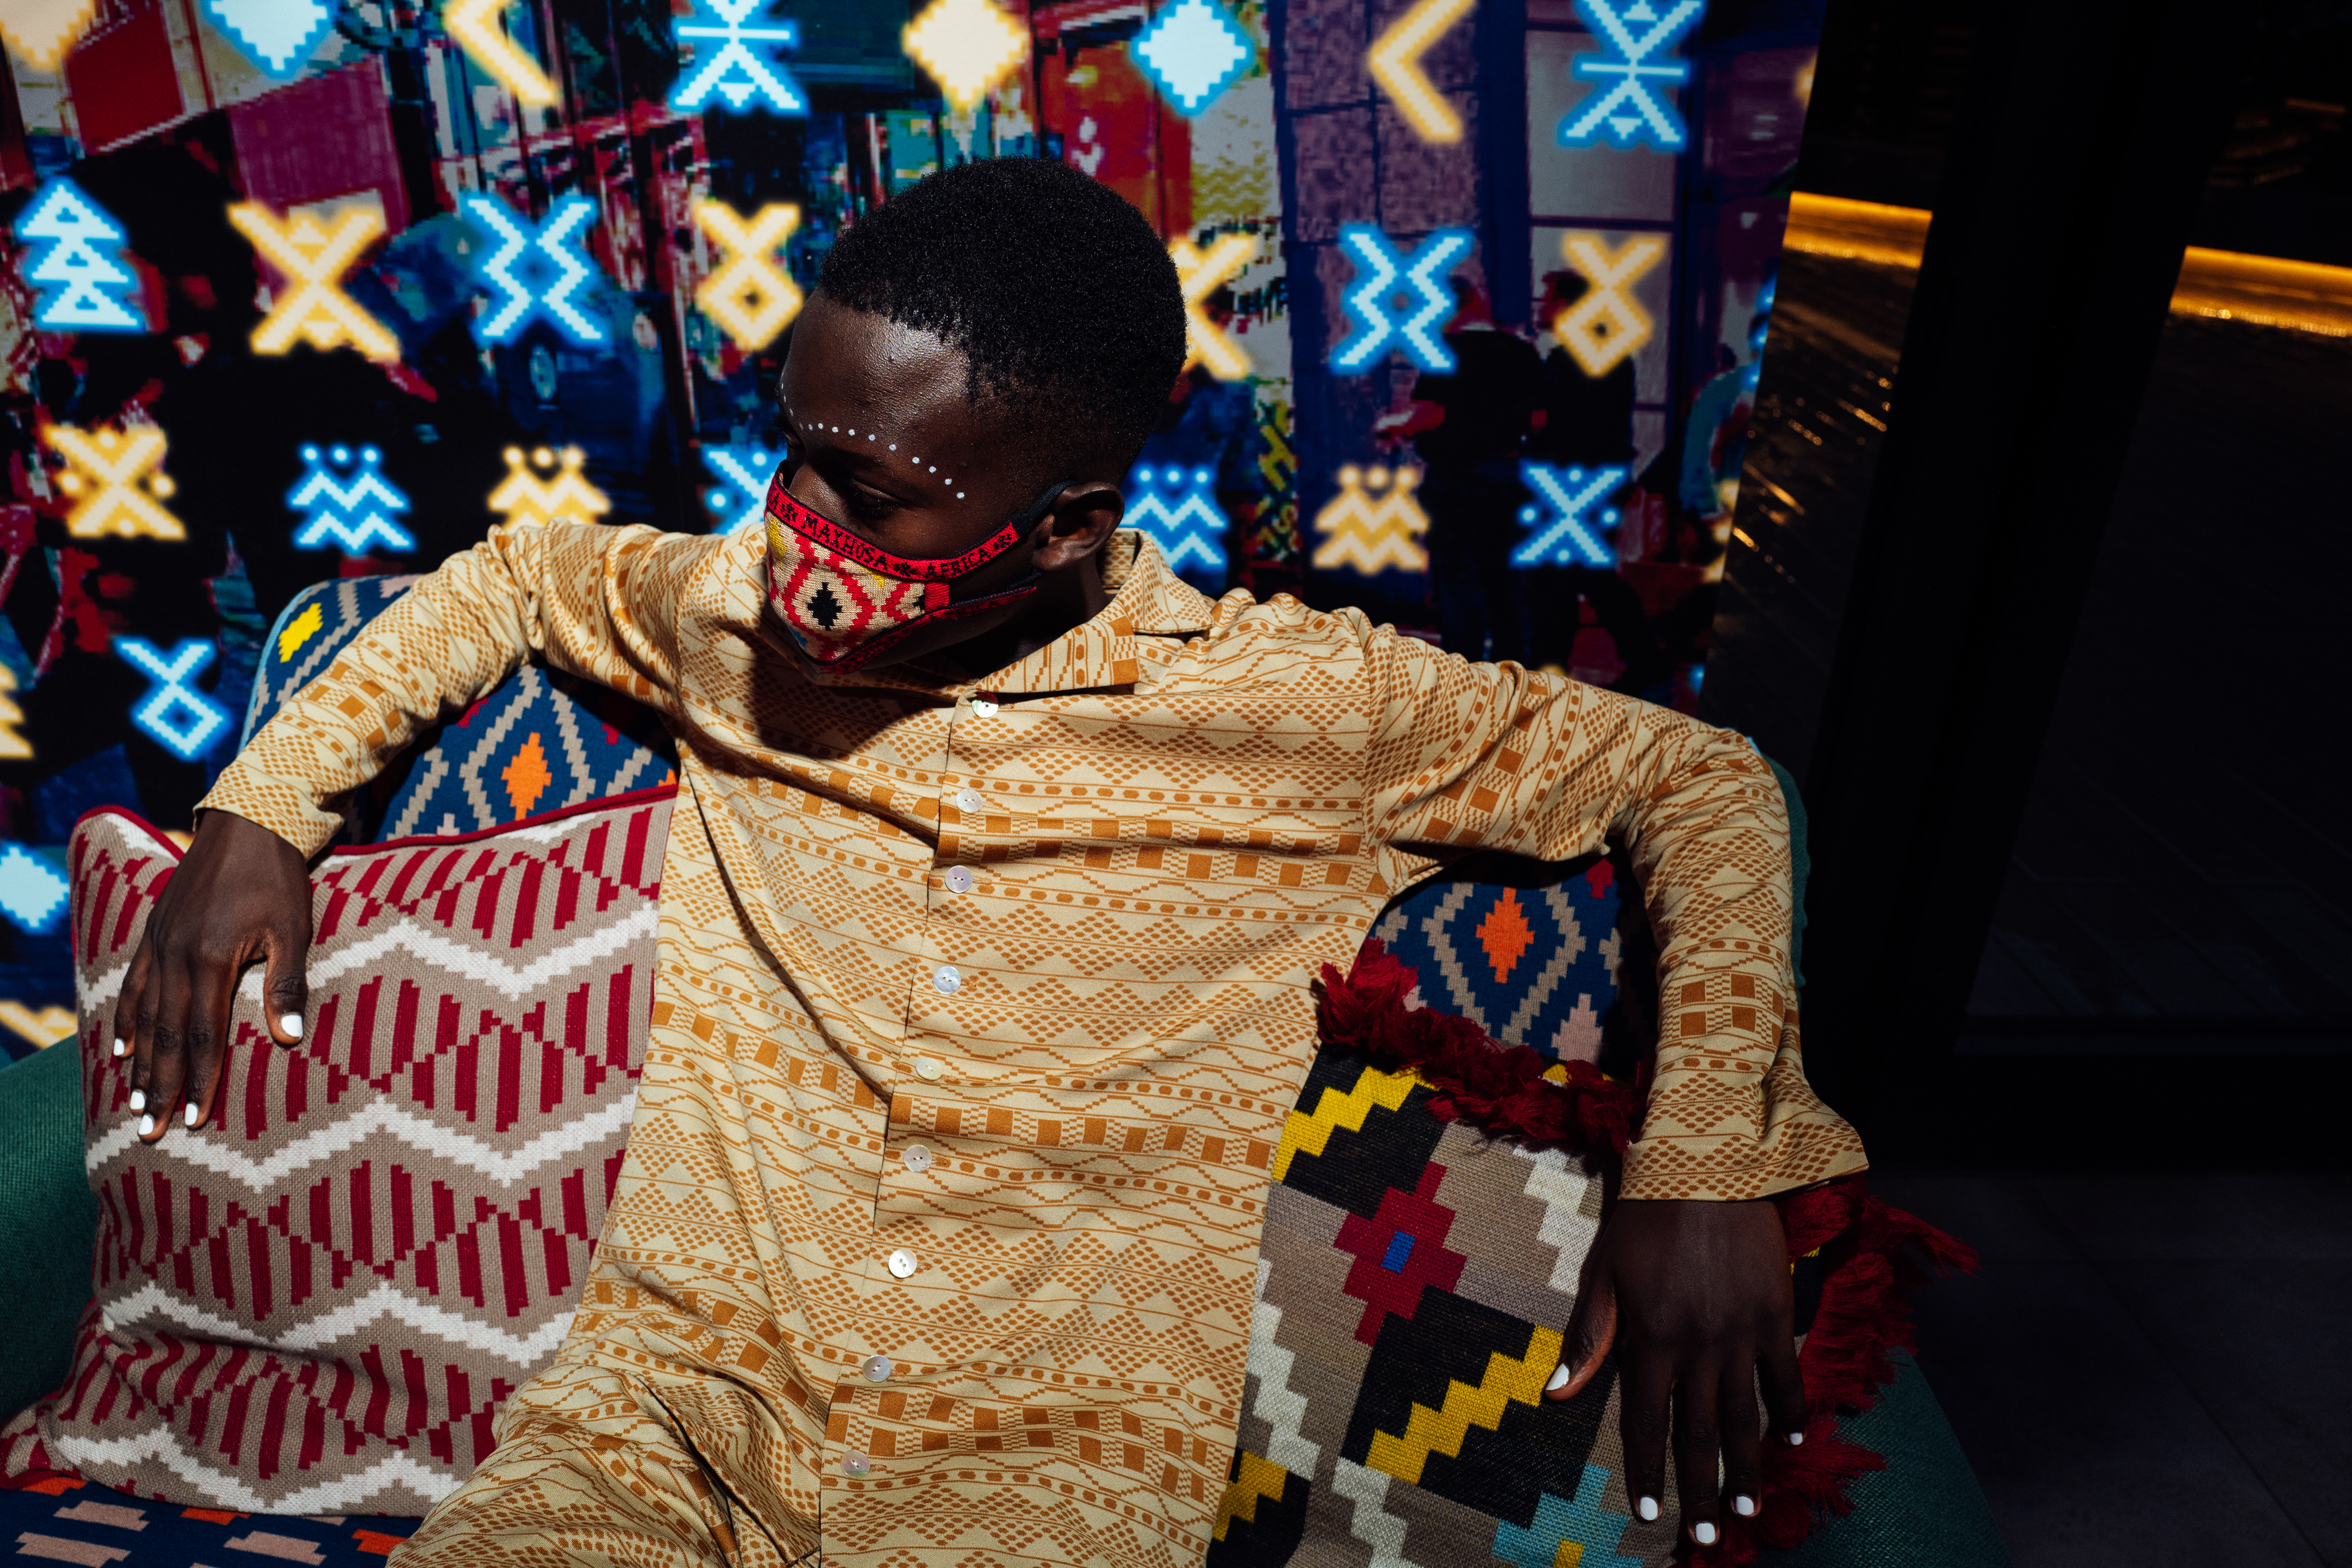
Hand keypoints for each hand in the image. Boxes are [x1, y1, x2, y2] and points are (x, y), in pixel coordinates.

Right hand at [112, 809, 312, 1139]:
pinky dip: (127, 1019)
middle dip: (159, 1086)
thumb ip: (286, 984)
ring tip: (134, 1103)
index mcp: (212, 959)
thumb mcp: (293, 929)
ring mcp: (159, 943)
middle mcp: (176, 956)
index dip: (197, 1080)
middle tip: (152, 1130)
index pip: (201, 1035)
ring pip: (144, 1015)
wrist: (249, 822)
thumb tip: (289, 1038)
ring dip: (140, 1063)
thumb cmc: (279, 877)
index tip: (192, 1119)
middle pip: (165, 1035)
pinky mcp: (154, 931)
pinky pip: (134, 984)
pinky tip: (122, 1048)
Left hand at [1544, 1198, 1805, 1547]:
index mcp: (1650, 1336)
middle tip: (1707, 1536)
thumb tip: (1557, 1396)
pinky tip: (1790, 1441)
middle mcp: (1697, 1343)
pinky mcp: (1775, 1312)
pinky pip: (1786, 1374)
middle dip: (1700, 1489)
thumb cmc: (1644, 1217)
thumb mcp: (1604, 1273)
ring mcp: (1740, 1331)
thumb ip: (1588, 1339)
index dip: (1648, 1469)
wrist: (1705, 1164)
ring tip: (1746, 1509)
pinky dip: (1790, 1411)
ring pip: (1743, 1415)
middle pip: (1698, 1433)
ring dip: (1745, 1468)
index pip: (1647, 1420)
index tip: (1650, 1511)